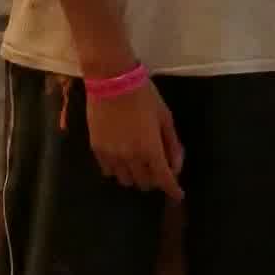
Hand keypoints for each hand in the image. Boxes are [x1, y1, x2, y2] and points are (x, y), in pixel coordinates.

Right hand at [84, 75, 184, 199]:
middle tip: (158, 168)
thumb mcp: (165, 117)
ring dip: (136, 176)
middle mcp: (131, 157)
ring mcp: (112, 155)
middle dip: (155, 180)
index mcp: (151, 149)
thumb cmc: (144, 95)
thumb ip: (172, 144)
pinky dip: (118, 170)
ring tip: (139, 164)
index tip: (178, 194)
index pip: (164, 179)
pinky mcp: (97, 149)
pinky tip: (122, 159)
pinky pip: (108, 171)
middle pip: (145, 183)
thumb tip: (176, 166)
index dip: (173, 190)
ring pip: (125, 181)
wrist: (111, 79)